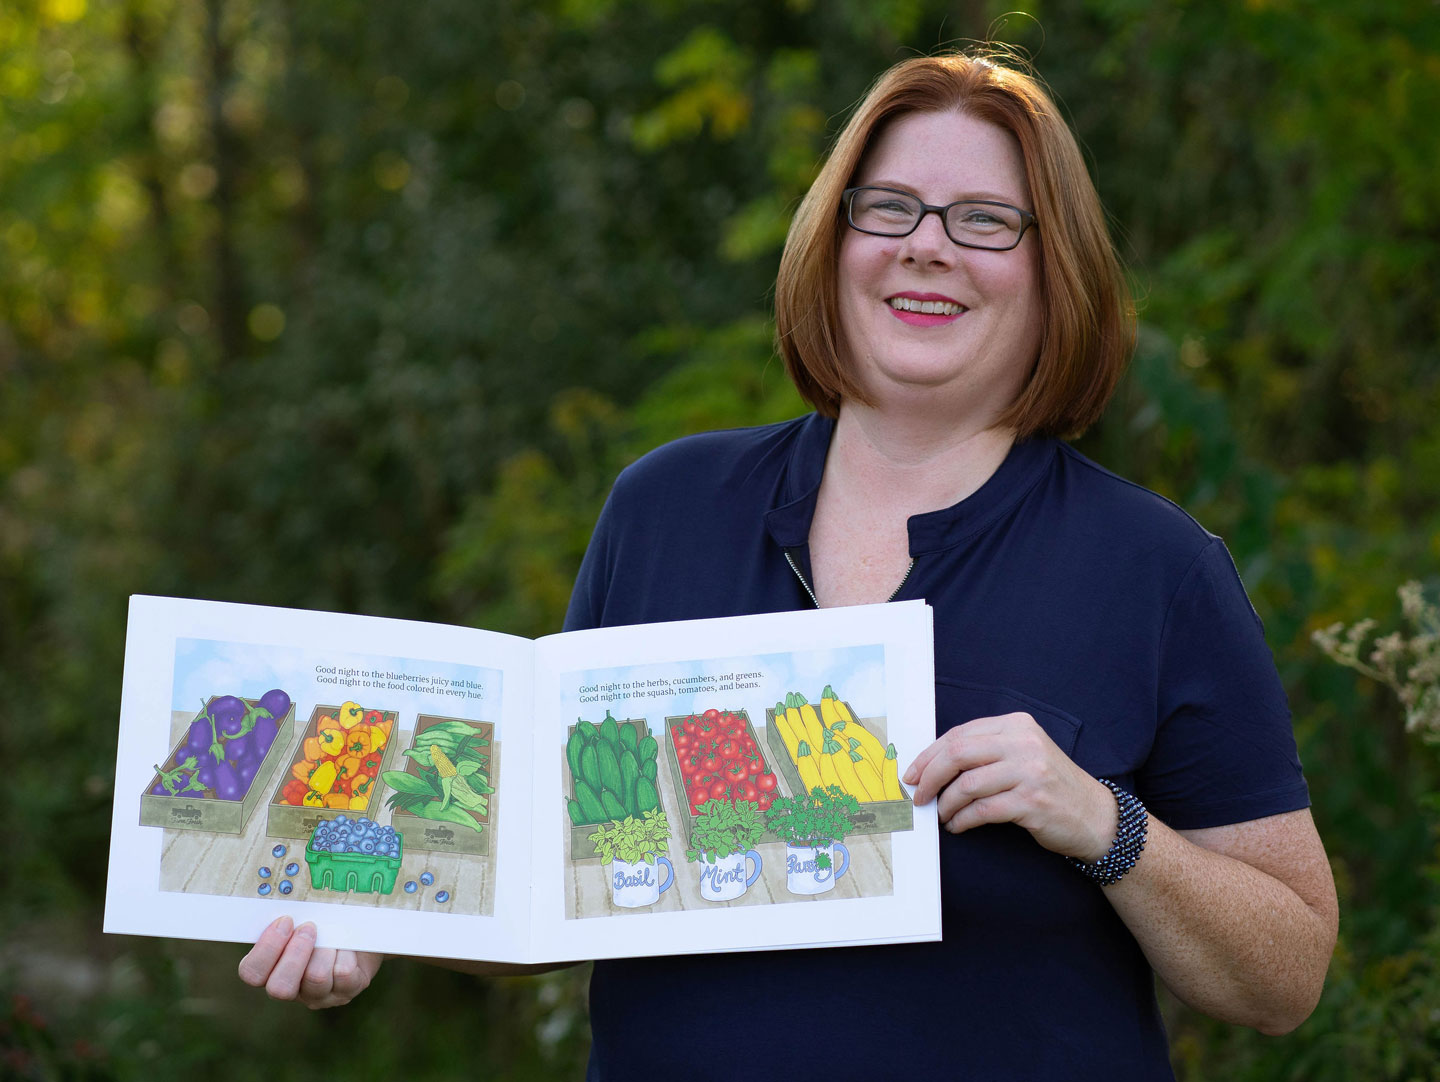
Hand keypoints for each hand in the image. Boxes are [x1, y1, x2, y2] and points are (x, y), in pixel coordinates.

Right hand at [237, 916, 383, 1008]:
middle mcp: (292, 987)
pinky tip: (349, 943)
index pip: (252, 973)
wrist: (363, 927)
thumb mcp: (305, 914)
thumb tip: (283, 895)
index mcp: (272, 969)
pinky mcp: (346, 991)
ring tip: (333, 934)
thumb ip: (290, 913)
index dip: (266, 949)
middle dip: (295, 955)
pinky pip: (343, 975)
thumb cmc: (325, 918)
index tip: (286, 920)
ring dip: (324, 950)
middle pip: (279, 989)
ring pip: (315, 980)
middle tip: (309, 927)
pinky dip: (347, 952)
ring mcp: (319, 995)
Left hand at [904, 711, 1116, 860]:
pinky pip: (982, 811)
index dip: (930, 754)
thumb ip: (986, 751)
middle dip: (930, 776)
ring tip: (941, 815)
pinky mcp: (1032, 802)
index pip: (960, 734)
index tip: (913, 772)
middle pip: (958, 754)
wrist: (1095, 816)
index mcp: (1016, 725)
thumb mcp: (1022, 754)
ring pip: (967, 785)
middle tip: (918, 795)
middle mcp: (1023, 743)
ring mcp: (1030, 772)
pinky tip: (957, 826)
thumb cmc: (1049, 786)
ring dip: (946, 804)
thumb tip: (932, 764)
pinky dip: (962, 821)